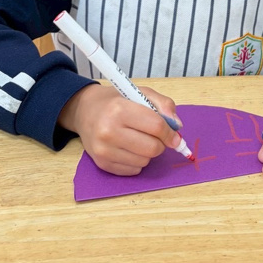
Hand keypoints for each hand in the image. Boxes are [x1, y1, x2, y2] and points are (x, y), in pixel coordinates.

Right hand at [58, 83, 182, 174]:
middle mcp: (109, 131)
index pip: (156, 126)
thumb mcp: (140, 92)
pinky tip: (129, 148)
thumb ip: (163, 104)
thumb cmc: (115, 100)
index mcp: (119, 109)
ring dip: (148, 152)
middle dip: (160, 143)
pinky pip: (134, 170)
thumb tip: (177, 126)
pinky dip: (137, 161)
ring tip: (138, 138)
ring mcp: (104, 150)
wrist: (84, 111)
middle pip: (152, 148)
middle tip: (155, 136)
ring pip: (144, 161)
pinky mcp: (102, 164)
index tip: (174, 134)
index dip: (170, 132)